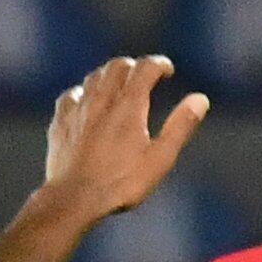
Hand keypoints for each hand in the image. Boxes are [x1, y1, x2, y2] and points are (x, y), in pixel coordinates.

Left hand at [42, 52, 208, 227]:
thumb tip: (200, 99)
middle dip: (133, 66)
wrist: (74, 197)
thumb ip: (180, 126)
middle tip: (144, 75)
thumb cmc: (122, 182)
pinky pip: (71, 95)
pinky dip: (83, 92)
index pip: (145, 68)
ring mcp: (78, 108)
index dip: (158, 64)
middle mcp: (102, 98)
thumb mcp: (160, 158)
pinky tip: (85, 101)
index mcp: (129, 105)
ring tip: (118, 85)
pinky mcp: (61, 121)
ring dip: (109, 75)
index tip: (167, 70)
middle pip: (117, 66)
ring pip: (94, 77)